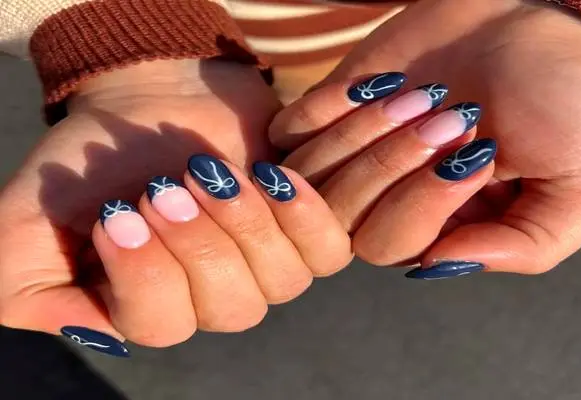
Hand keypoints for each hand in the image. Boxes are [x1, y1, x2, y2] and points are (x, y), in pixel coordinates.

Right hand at [0, 59, 348, 354]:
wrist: (155, 98)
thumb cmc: (96, 157)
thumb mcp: (27, 220)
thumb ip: (28, 290)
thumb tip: (97, 333)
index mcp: (151, 305)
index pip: (162, 324)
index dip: (145, 272)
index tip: (119, 209)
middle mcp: (214, 296)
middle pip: (230, 308)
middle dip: (198, 242)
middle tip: (167, 184)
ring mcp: (266, 266)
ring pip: (281, 281)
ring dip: (244, 220)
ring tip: (208, 169)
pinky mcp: (303, 230)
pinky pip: (327, 252)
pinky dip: (304, 215)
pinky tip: (272, 174)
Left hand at [270, 0, 580, 276]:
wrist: (543, 15)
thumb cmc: (570, 102)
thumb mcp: (576, 192)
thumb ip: (520, 247)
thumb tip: (434, 265)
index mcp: (440, 226)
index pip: (392, 246)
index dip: (420, 204)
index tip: (478, 150)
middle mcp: (388, 197)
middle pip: (340, 220)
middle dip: (390, 167)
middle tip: (450, 116)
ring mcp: (355, 151)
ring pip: (310, 178)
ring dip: (361, 134)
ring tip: (421, 94)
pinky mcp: (333, 105)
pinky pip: (290, 131)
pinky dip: (325, 108)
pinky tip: (381, 83)